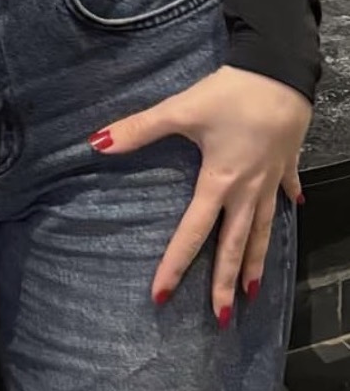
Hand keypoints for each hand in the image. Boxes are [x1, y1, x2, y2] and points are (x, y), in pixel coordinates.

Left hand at [87, 65, 311, 323]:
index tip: (161, 296)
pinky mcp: (286, 160)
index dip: (176, 265)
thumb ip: (139, 129)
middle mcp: (247, 189)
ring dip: (257, 259)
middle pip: (235, 244)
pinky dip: (288, 203)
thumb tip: (97, 143)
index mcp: (219, 182)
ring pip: (264, 228)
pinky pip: (286, 191)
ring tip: (254, 291)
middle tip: (222, 318)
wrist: (279, 72)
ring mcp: (270, 178)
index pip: (193, 232)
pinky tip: (293, 210)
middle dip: (227, 283)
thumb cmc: (230, 93)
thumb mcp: (181, 109)